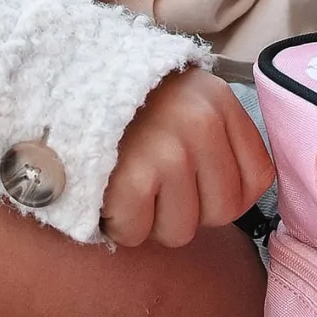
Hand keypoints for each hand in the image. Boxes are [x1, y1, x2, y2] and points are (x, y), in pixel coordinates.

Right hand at [102, 69, 273, 248]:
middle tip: (155, 184)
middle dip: (188, 211)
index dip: (226, 194)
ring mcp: (170, 152)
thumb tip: (239, 196)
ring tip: (129, 183)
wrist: (59, 83)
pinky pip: (138, 234)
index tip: (196, 182)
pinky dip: (119, 223)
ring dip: (151, 220)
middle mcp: (202, 124)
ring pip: (181, 231)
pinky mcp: (134, 179)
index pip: (257, 180)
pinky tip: (108, 192)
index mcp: (220, 103)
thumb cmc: (124, 104)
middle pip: (222, 212)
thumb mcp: (185, 100)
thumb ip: (219, 140)